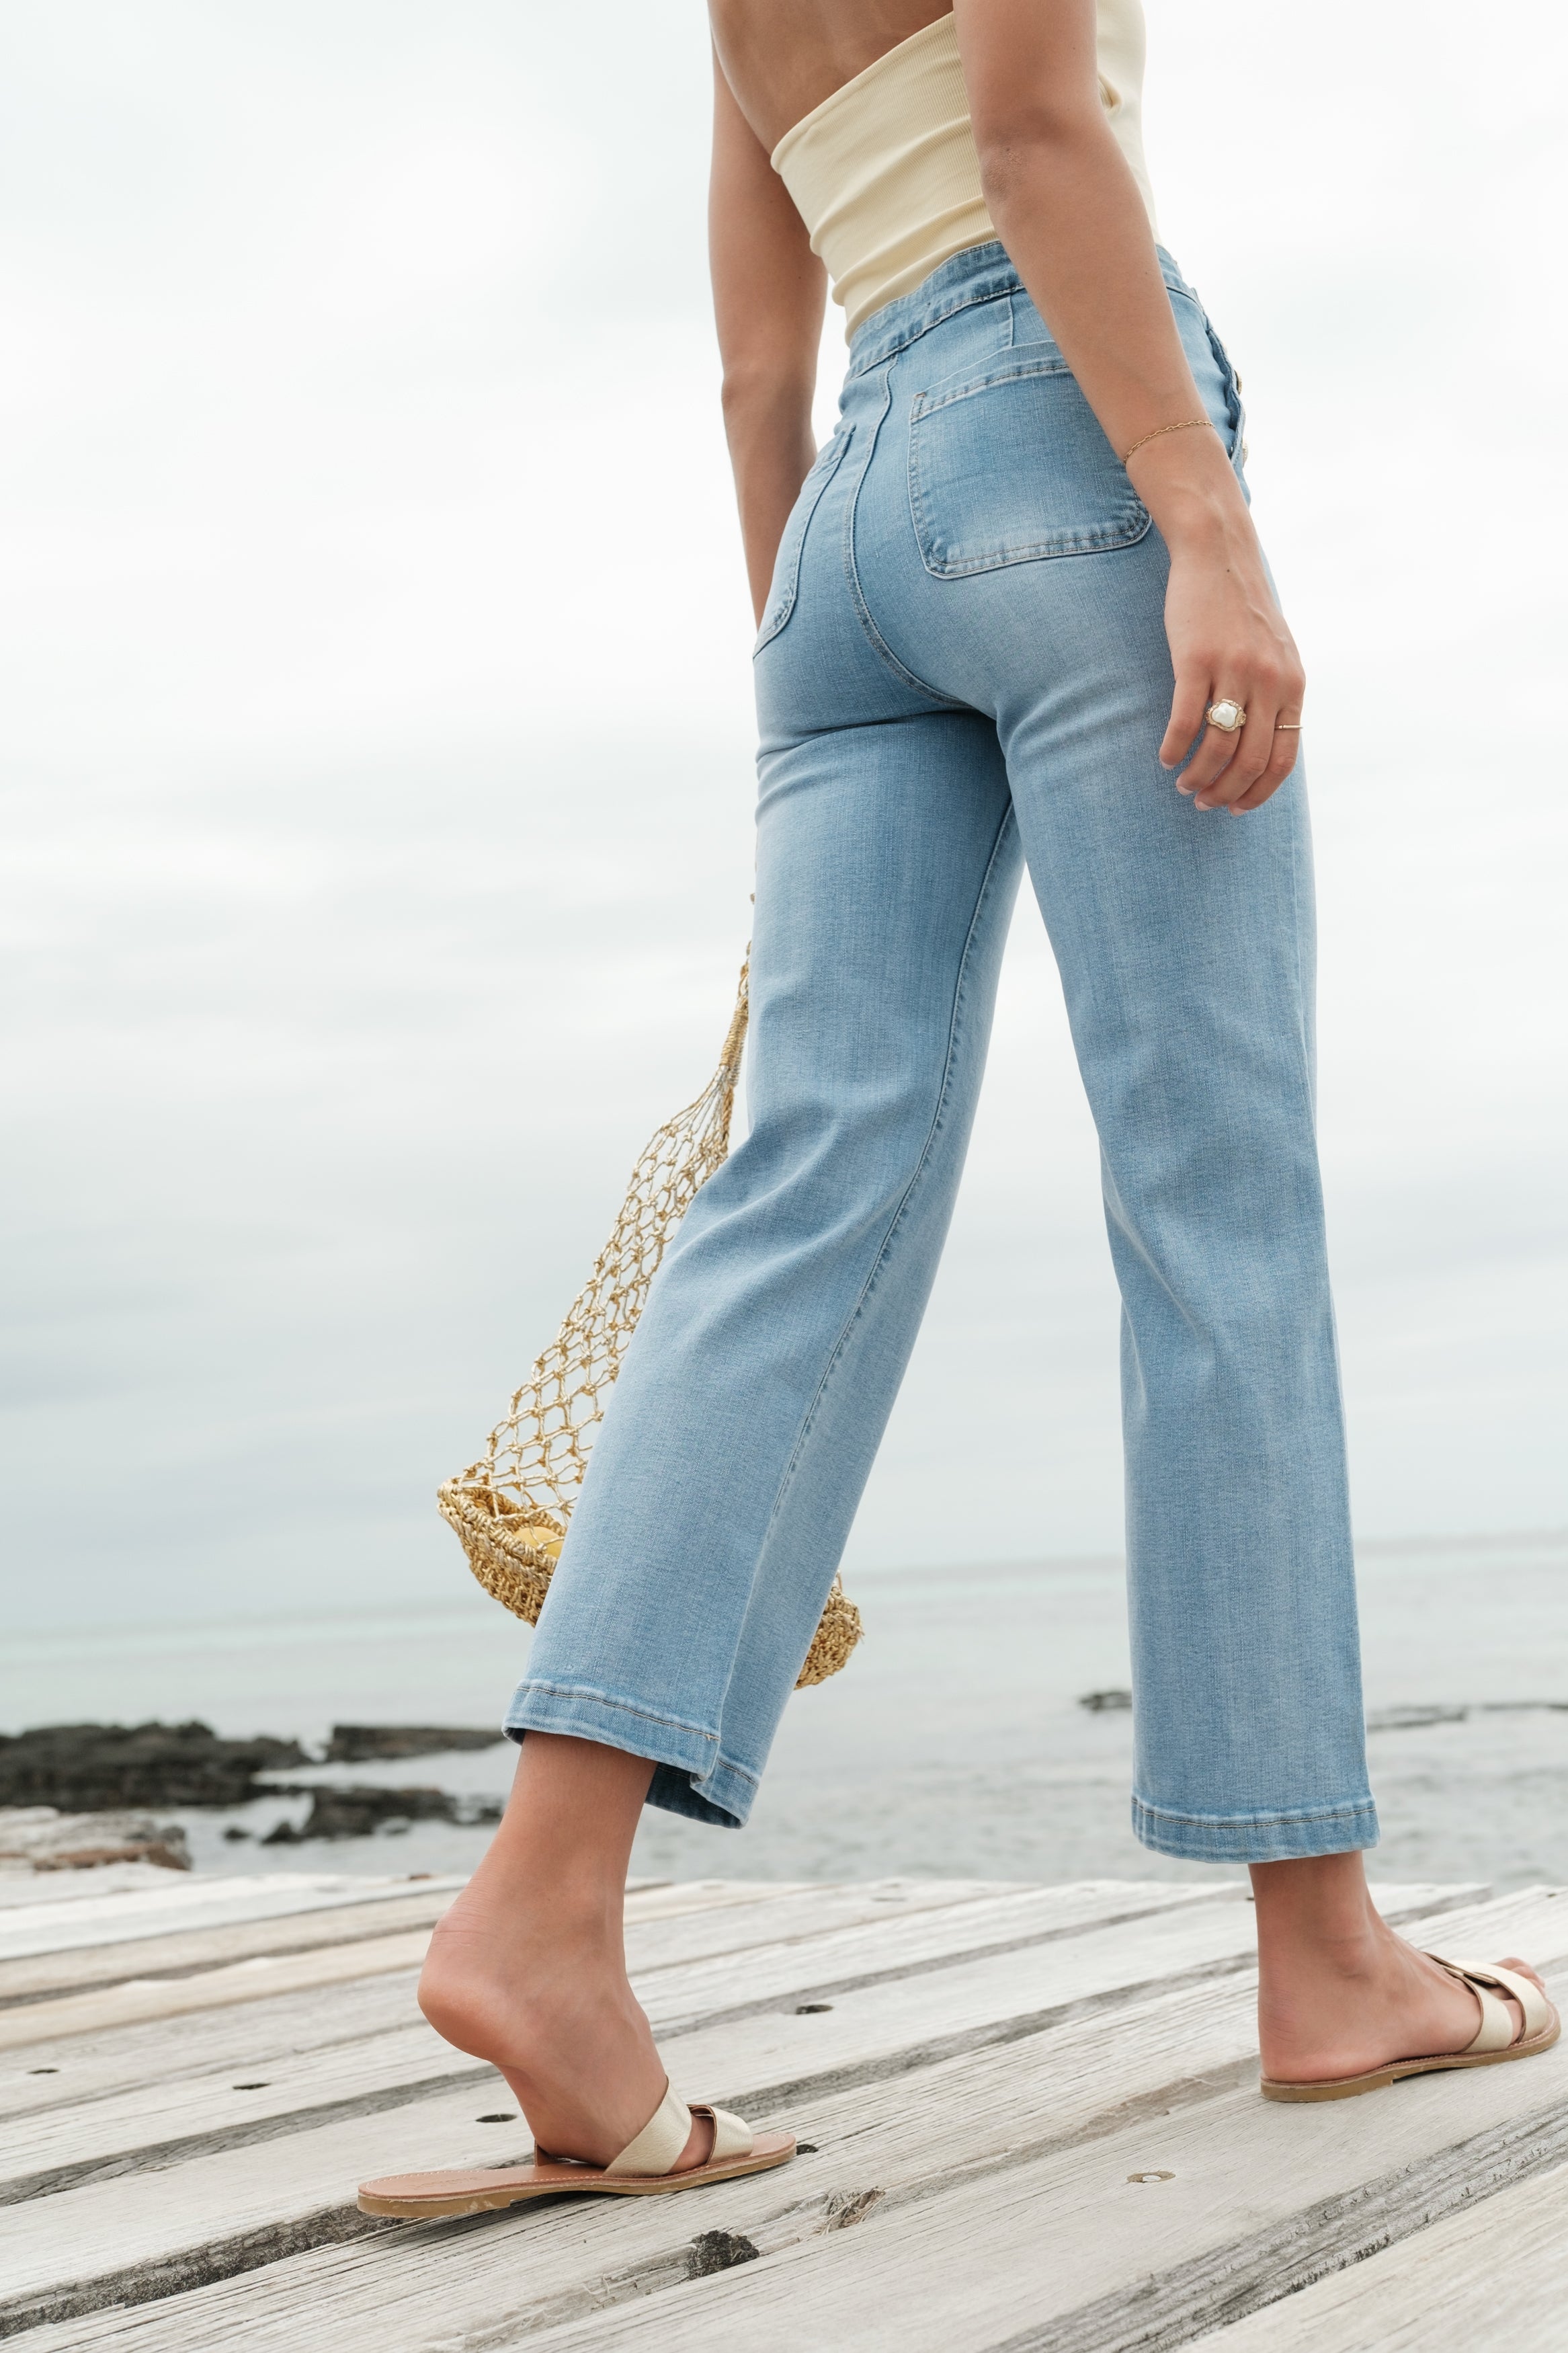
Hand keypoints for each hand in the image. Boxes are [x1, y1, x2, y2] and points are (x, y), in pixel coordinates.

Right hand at [1155, 512, 1304, 812]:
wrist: (1219, 554)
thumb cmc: (1241, 608)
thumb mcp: (1276, 652)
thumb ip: (1275, 695)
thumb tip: (1262, 747)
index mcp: (1291, 685)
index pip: (1282, 760)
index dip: (1258, 793)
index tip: (1236, 808)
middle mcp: (1269, 681)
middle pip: (1249, 761)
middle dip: (1224, 793)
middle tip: (1202, 803)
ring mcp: (1234, 669)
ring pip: (1218, 747)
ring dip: (1198, 776)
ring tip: (1183, 784)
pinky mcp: (1197, 658)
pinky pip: (1186, 721)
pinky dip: (1174, 748)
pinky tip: (1165, 758)